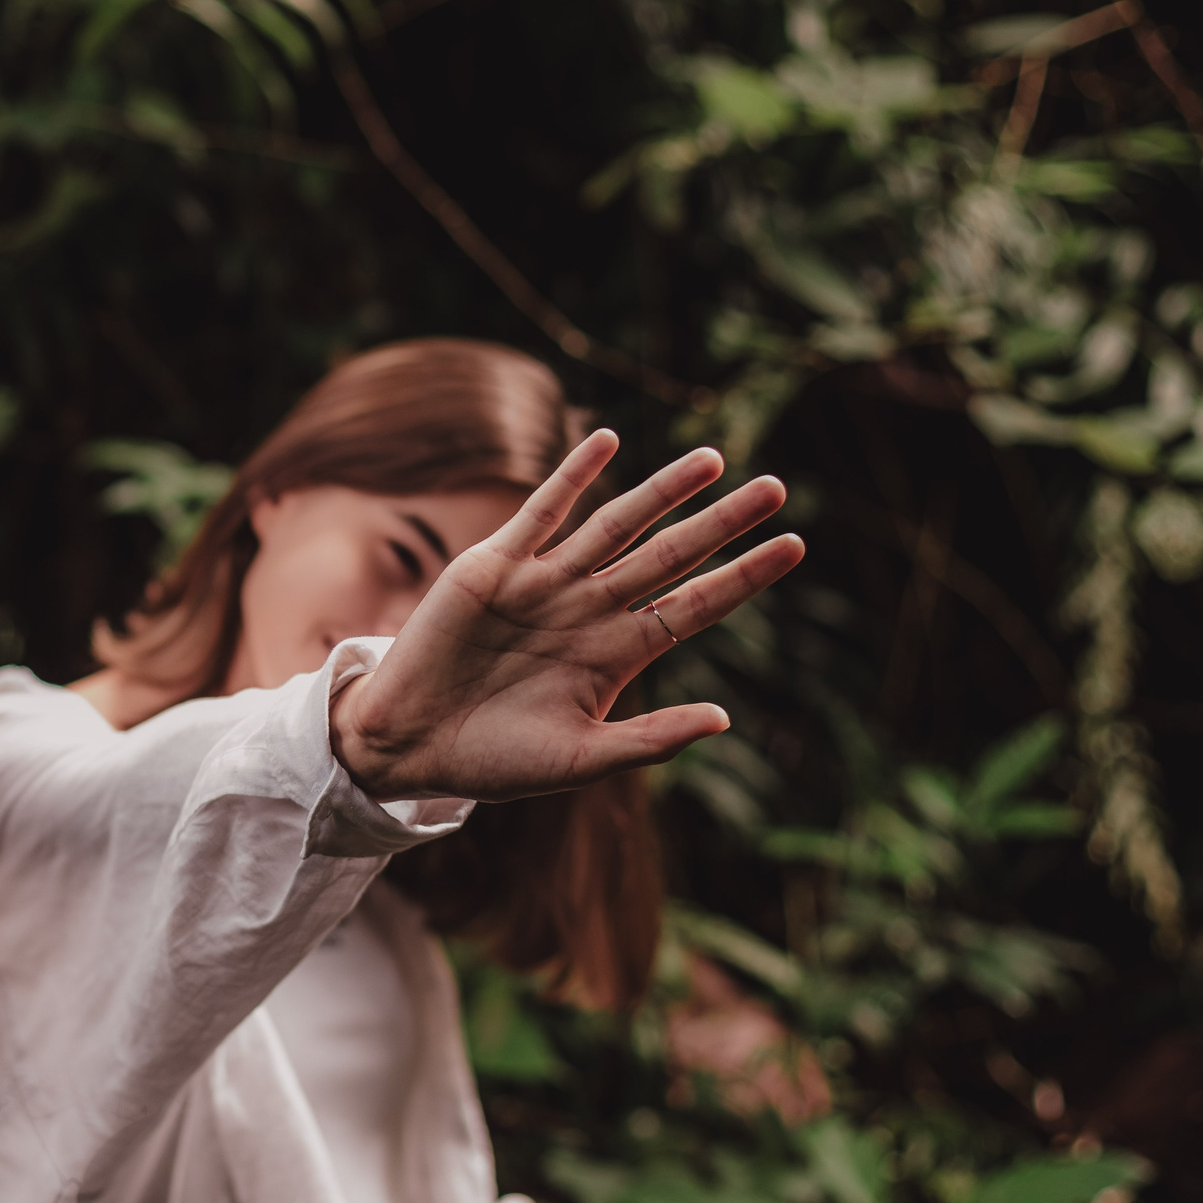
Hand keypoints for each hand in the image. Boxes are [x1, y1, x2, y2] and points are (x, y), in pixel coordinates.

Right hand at [331, 432, 802, 800]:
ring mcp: (545, 584)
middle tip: (778, 487)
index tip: (795, 546)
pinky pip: (542, 511)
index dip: (744, 575)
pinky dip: (573, 475)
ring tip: (714, 460)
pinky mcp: (495, 566)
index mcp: (616, 655)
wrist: (407, 744)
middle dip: (723, 523)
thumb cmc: (493, 762)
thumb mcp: (580, 760)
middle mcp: (589, 611)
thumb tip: (725, 719)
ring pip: (617, 525)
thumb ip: (651, 741)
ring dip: (664, 491)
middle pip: (670, 555)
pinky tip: (608, 440)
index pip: (694, 604)